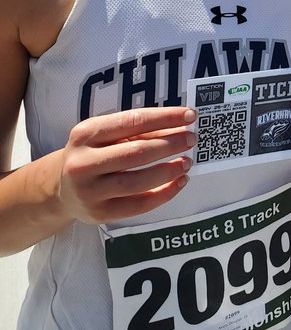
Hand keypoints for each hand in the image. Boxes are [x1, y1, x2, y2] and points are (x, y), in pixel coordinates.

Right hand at [58, 107, 195, 224]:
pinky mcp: (99, 213)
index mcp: (85, 134)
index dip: (165, 118)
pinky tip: (179, 182)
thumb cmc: (94, 154)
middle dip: (171, 144)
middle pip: (137, 152)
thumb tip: (180, 129)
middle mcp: (83, 162)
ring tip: (187, 162)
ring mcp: (89, 191)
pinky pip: (139, 204)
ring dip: (169, 170)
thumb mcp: (108, 135)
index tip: (190, 115)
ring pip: (139, 181)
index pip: (132, 121)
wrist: (60, 188)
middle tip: (192, 139)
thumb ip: (141, 131)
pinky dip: (165, 193)